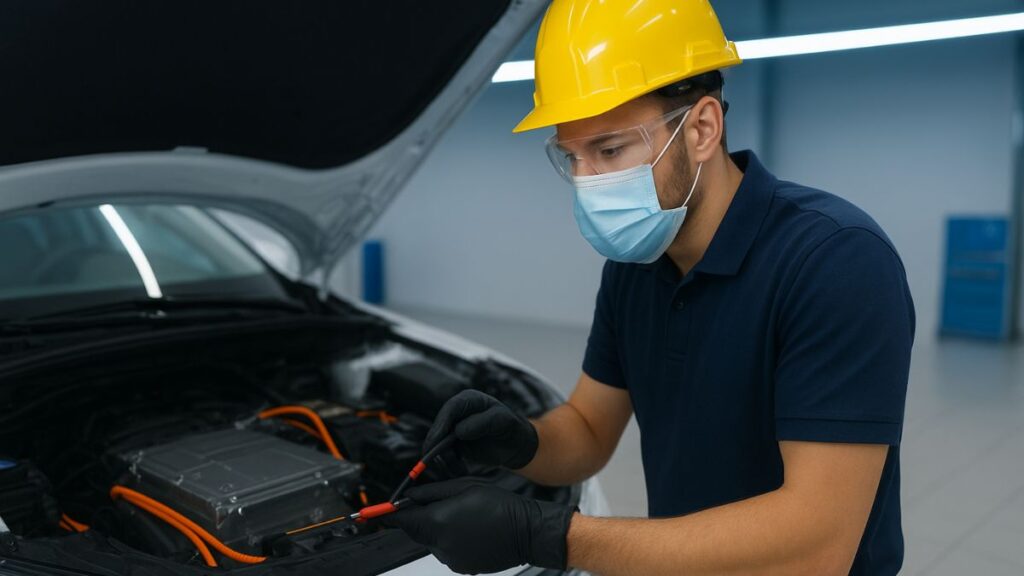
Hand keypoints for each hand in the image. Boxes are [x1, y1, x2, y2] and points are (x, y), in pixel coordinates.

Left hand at [379, 478, 575, 573]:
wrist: (527, 531)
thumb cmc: (500, 505)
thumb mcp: (463, 486)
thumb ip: (432, 492)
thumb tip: (411, 495)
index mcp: (438, 523)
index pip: (402, 519)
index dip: (386, 514)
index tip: (370, 513)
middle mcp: (441, 545)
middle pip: (416, 530)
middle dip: (420, 516)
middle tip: (439, 501)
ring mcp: (452, 560)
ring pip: (432, 540)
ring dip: (439, 527)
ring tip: (465, 514)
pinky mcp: (463, 567)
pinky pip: (448, 551)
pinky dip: (452, 539)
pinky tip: (472, 528)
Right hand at [424, 390, 537, 469]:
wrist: (516, 445)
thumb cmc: (512, 428)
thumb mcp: (503, 421)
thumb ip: (483, 423)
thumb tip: (458, 430)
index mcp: (470, 400)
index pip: (451, 408)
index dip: (441, 423)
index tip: (437, 440)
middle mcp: (459, 413)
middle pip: (439, 426)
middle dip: (436, 444)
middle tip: (432, 460)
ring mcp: (454, 428)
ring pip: (439, 442)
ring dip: (444, 458)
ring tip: (460, 470)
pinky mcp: (455, 444)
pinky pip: (444, 454)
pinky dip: (449, 464)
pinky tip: (460, 471)